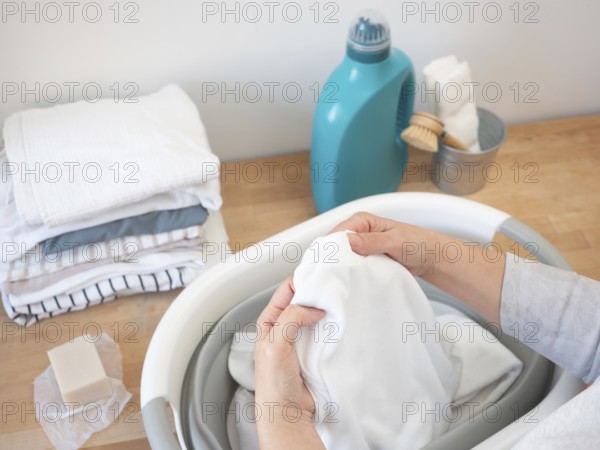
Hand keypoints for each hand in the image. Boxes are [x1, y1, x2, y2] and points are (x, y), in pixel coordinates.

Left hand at [255, 277, 325, 449]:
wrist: (288, 411)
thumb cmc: (273, 382)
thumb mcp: (275, 344)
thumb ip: (291, 319)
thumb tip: (313, 307)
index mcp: (271, 319)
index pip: (288, 289)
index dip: (304, 281)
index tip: (321, 278)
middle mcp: (287, 326)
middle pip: (305, 300)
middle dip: (319, 295)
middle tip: (334, 290)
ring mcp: (303, 338)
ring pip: (318, 315)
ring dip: (329, 312)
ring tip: (341, 306)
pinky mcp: (317, 350)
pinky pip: (328, 332)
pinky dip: (335, 327)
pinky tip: (343, 324)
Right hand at [331, 212, 504, 322]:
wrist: (431, 258)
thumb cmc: (417, 243)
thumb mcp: (395, 241)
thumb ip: (373, 241)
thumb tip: (349, 241)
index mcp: (362, 221)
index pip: (338, 232)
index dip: (330, 247)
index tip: (327, 262)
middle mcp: (358, 232)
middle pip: (335, 245)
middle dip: (332, 258)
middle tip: (327, 275)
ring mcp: (360, 248)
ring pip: (341, 258)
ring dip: (339, 268)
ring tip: (334, 281)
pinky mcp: (364, 260)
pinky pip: (351, 267)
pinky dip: (348, 274)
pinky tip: (346, 283)